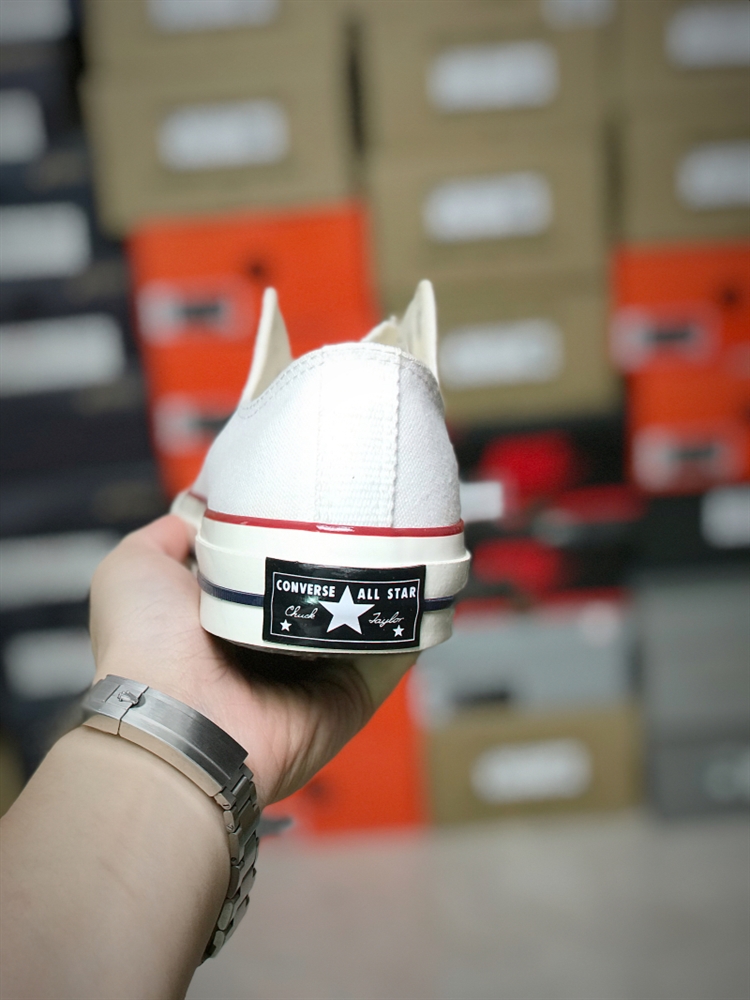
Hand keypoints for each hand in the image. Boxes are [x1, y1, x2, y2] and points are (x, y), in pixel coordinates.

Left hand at [89, 516, 415, 807]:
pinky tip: (420, 579)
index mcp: (231, 618)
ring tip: (403, 533)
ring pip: (366, 617)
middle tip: (366, 505)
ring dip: (384, 581)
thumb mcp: (134, 568)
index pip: (275, 567)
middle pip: (326, 588)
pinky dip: (411, 620)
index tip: (315, 492)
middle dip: (345, 550)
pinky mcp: (353, 696)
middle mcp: (276, 646)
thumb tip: (203, 513)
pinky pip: (394, 653)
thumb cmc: (146, 643)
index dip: (293, 531)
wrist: (173, 718)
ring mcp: (319, 673)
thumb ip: (170, 535)